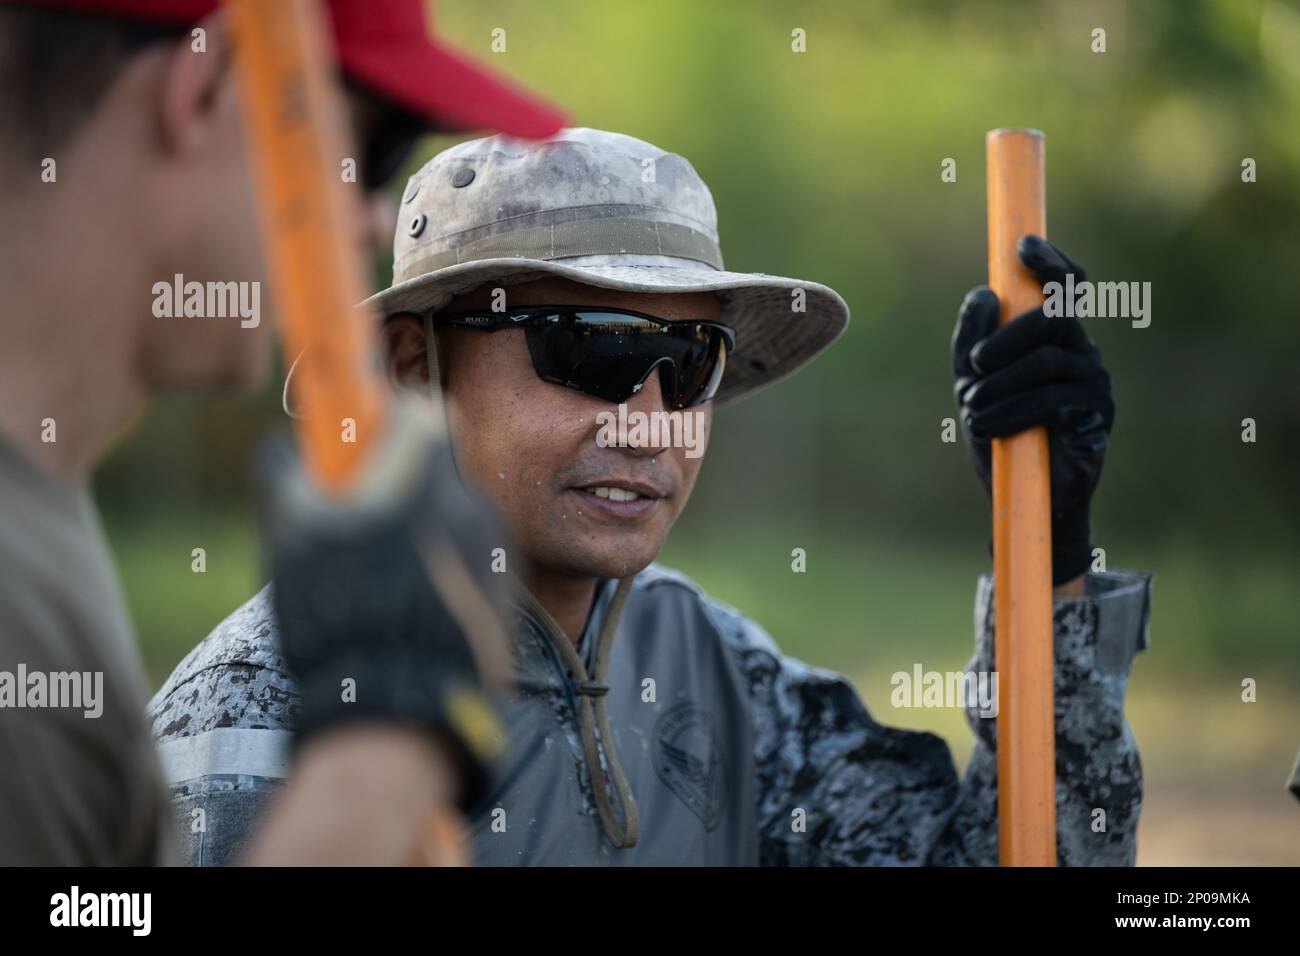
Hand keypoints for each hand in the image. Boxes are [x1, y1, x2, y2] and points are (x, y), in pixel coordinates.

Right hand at [259, 397, 511, 811]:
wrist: (403, 712)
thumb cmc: (342, 622)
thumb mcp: (294, 546)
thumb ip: (289, 480)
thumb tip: (285, 447)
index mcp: (425, 483)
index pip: (425, 413)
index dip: (392, 420)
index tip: (364, 443)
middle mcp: (473, 509)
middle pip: (438, 470)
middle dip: (403, 484)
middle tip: (361, 521)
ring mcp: (496, 553)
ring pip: (455, 516)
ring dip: (423, 528)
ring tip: (379, 577)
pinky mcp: (506, 594)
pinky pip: (472, 558)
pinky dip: (443, 567)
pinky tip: (407, 606)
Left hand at [951, 236, 1113, 585]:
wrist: (1023, 496)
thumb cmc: (1001, 433)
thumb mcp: (972, 384)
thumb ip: (970, 341)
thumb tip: (984, 294)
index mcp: (1052, 337)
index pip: (1065, 285)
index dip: (1050, 262)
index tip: (1022, 247)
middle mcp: (1079, 350)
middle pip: (1054, 313)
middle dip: (1006, 337)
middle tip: (973, 367)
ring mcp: (1093, 380)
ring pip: (1046, 358)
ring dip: (997, 385)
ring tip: (971, 410)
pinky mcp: (1096, 414)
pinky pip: (1052, 397)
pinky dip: (1010, 411)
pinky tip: (986, 428)